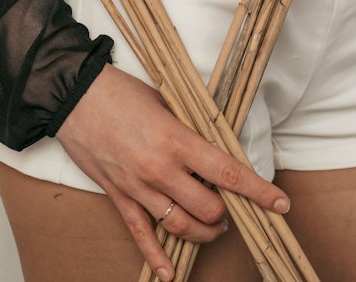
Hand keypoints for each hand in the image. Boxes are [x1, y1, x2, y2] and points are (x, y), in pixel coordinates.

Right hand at [56, 64, 290, 280]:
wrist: (75, 96)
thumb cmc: (122, 92)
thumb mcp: (166, 102)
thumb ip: (190, 128)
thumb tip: (216, 146)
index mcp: (177, 139)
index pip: (227, 172)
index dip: (257, 191)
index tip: (280, 203)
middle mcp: (160, 169)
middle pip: (208, 209)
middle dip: (226, 214)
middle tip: (232, 209)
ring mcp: (138, 187)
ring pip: (181, 226)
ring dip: (203, 233)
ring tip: (213, 229)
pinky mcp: (119, 196)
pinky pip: (141, 234)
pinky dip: (157, 257)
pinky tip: (169, 273)